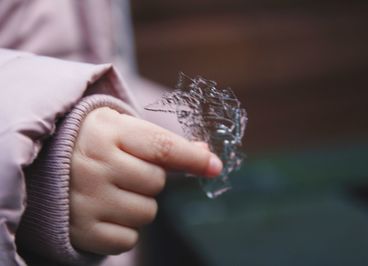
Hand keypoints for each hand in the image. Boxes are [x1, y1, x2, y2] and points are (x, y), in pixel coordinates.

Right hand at [69, 107, 221, 254]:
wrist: (43, 164)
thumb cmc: (94, 144)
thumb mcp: (122, 130)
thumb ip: (163, 142)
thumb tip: (205, 155)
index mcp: (107, 132)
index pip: (161, 147)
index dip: (192, 158)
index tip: (214, 166)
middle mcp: (94, 165)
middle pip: (157, 183)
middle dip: (150, 179)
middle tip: (126, 171)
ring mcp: (86, 200)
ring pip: (147, 213)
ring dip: (138, 204)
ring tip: (113, 190)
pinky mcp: (81, 230)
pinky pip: (129, 239)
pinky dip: (124, 228)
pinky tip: (105, 210)